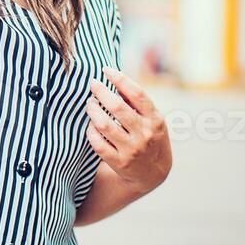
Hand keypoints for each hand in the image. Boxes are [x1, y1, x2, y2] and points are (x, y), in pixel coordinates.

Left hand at [85, 65, 171, 195]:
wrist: (153, 174)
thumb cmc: (150, 137)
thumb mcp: (152, 119)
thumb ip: (137, 101)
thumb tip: (116, 78)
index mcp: (155, 119)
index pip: (137, 94)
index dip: (120, 79)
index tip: (106, 70)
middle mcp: (144, 134)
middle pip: (117, 107)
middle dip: (101, 92)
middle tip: (92, 84)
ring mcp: (131, 149)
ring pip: (104, 125)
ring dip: (93, 110)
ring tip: (89, 103)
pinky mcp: (119, 163)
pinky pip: (98, 144)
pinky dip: (91, 131)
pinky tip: (91, 124)